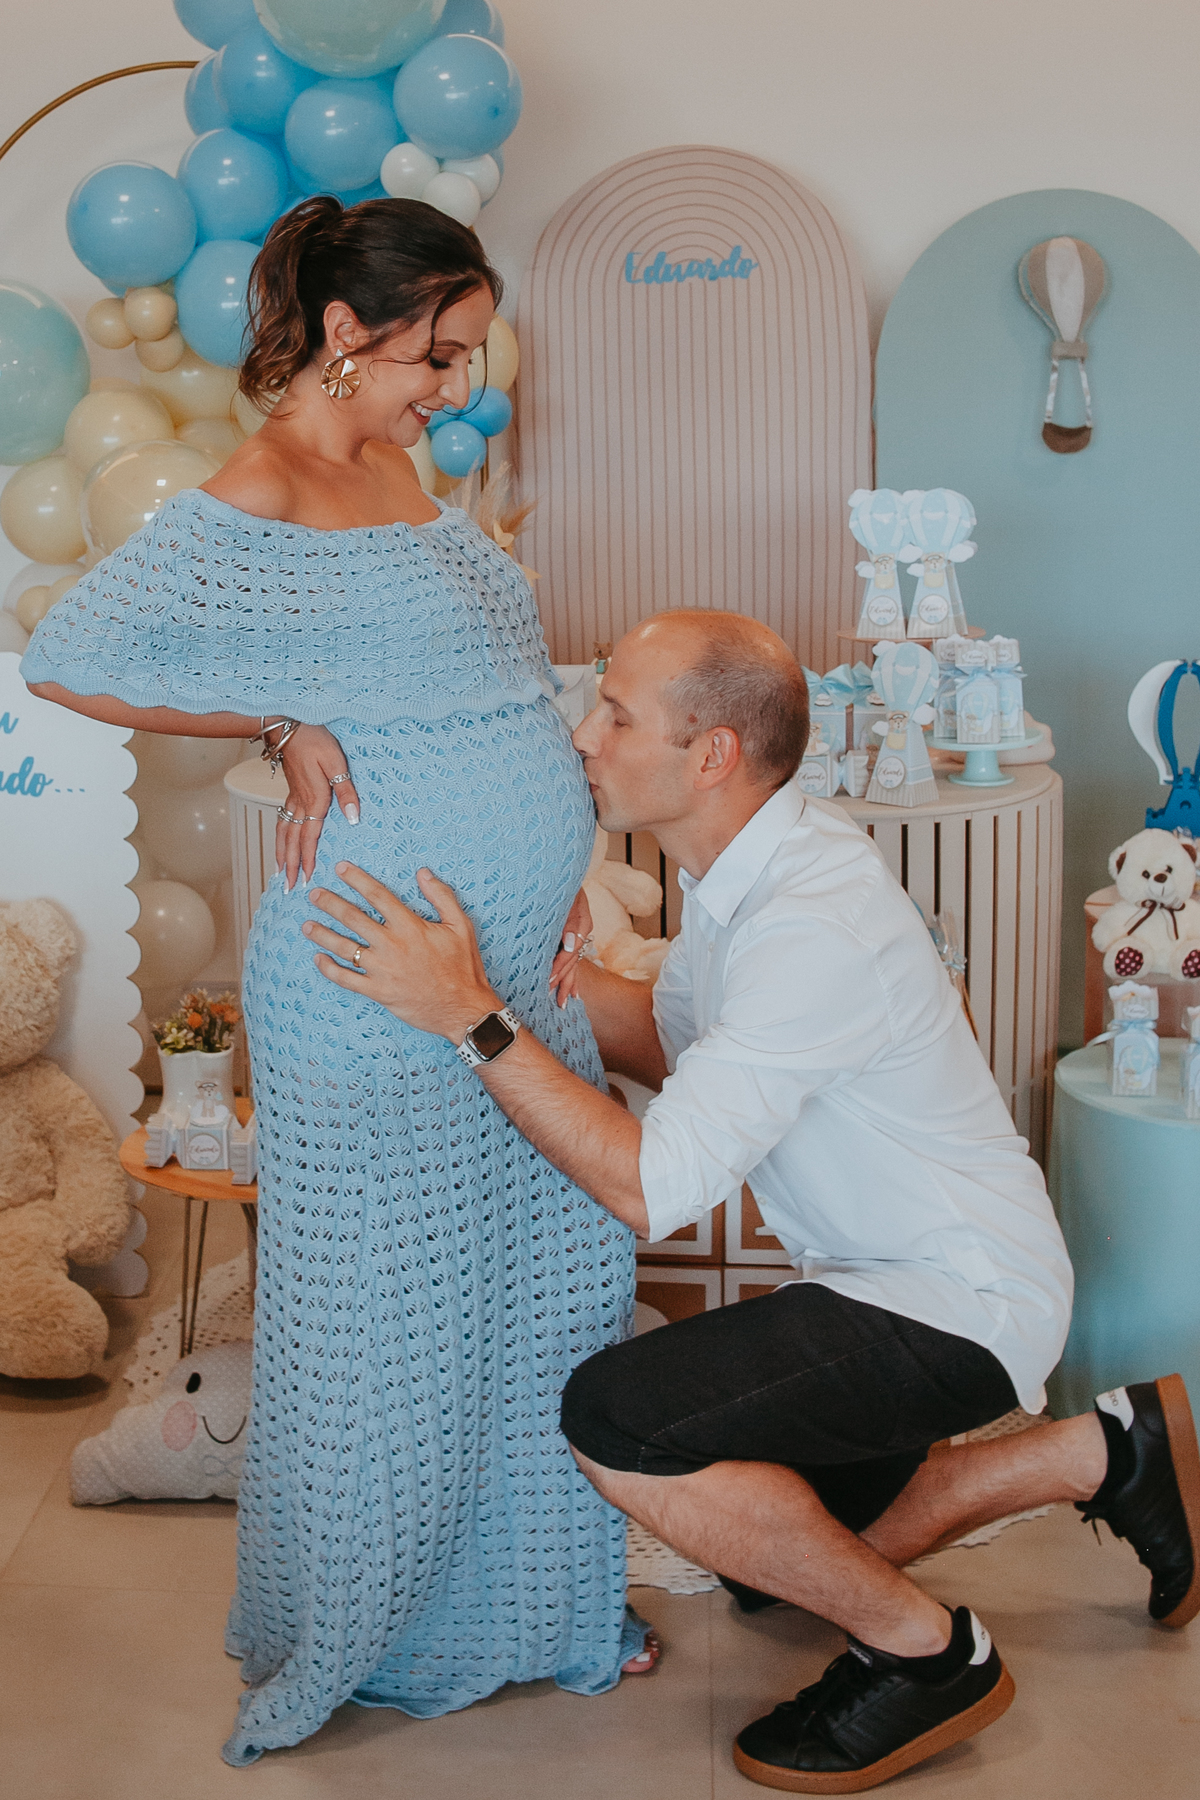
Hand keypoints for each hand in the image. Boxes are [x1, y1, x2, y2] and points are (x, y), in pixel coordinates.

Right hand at [275, 725, 360, 888]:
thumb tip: (353, 819)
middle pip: (292, 841)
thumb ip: (346, 792)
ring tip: (279, 873)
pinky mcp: (290, 792)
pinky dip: (279, 838)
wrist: (289, 725)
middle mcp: (300, 803)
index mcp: (314, 799)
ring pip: (283, 833)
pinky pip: (282, 822)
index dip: (307, 859)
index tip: (305, 878)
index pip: (309, 837)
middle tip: (286, 887)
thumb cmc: (314, 740)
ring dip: (281, 855)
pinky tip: (280, 844)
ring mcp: (292, 798)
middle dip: (289, 866)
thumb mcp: (337, 763)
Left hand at [304, 862, 499, 1042]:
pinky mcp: (378, 992)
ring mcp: (382, 970)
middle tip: (314, 894)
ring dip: (322, 934)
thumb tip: (423, 873)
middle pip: (352, 917)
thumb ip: (441, 896)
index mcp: (409, 926)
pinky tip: (319, 959)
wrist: (462, 1008)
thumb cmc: (463, 967)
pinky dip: (329, 969)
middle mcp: (391, 945)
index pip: (377, 895)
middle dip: (330, 903)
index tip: (340, 868)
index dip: (357, 879)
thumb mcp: (461, 926)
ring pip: (343, 948)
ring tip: (307, 925)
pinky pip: (346, 979)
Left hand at [549, 887, 592, 1007]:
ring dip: (568, 983)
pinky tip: (572, 991)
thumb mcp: (567, 896)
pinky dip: (571, 975)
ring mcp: (576, 935)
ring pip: (574, 964)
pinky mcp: (569, 936)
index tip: (548, 979)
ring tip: (563, 1002)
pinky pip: (572, 959)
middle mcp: (580, 931)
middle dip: (563, 980)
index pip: (570, 951)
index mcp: (581, 922)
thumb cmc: (559, 881)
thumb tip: (569, 944)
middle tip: (553, 998)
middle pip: (573, 961)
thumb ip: (569, 920)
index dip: (559, 967)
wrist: (558, 871)